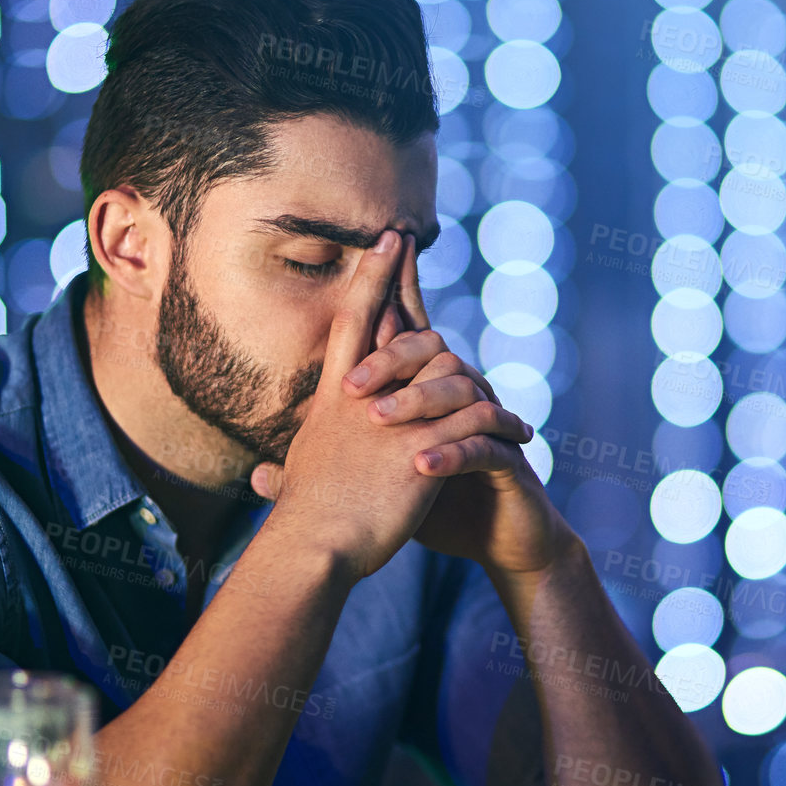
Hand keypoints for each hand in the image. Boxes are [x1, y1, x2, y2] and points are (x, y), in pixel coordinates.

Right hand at [250, 233, 532, 582]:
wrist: (312, 547)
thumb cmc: (299, 525)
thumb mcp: (291, 485)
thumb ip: (284, 472)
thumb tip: (263, 478)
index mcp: (334, 401)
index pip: (352, 322)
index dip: (370, 277)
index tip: (389, 238)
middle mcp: (364, 399)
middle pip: (401, 331)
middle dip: (411, 298)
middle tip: (419, 262)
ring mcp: (397, 420)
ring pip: (449, 370)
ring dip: (478, 380)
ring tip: (502, 400)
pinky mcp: (427, 449)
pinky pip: (477, 421)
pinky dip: (503, 424)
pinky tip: (522, 435)